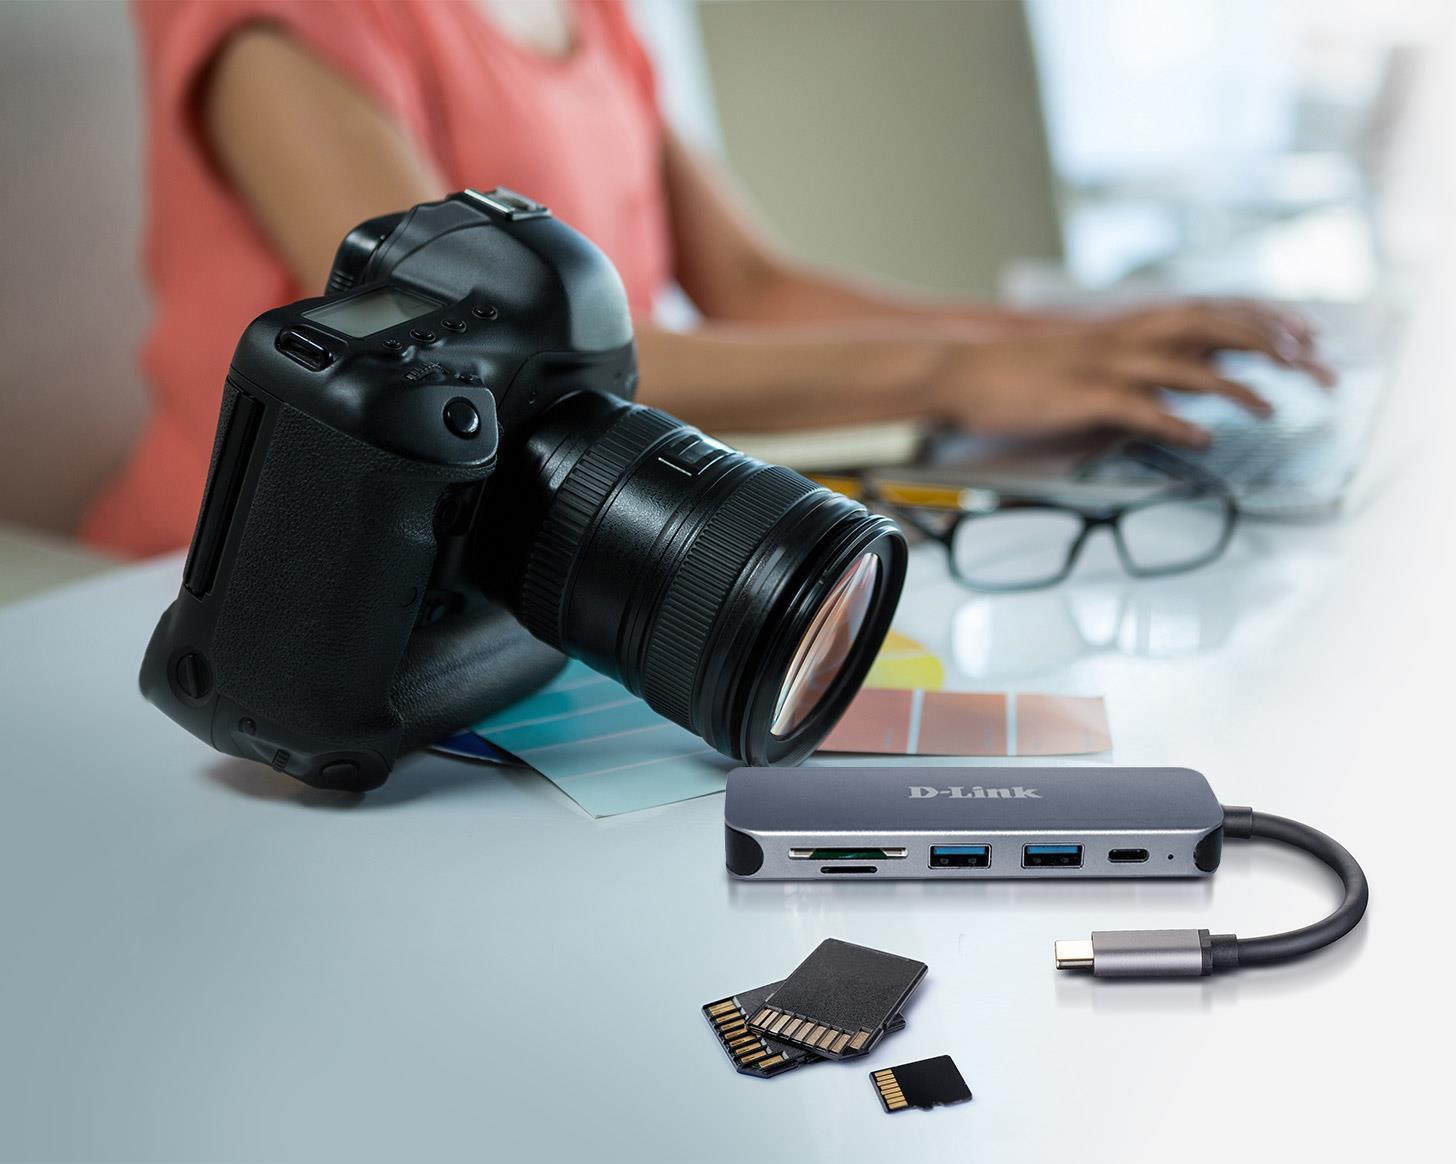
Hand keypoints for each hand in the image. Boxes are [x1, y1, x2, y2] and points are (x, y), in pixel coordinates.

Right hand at [938, 300, 1334, 446]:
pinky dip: (1175, 421)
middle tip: (1312, 367)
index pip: (1213, 309)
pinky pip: (1138, 407)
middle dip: (1270, 344)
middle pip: (1214, 326)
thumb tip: (1184, 377)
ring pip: (1185, 365)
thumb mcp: (1087, 355)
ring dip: (1234, 386)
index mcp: (1127, 324)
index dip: (1266, 319)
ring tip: (1270, 407)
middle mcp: (1124, 336)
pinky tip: (1202, 436)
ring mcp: (1104, 364)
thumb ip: (1134, 361)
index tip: (1307, 337)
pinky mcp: (1081, 396)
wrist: (960, 369)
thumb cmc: (1020, 370)